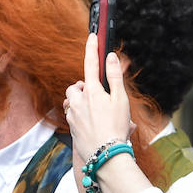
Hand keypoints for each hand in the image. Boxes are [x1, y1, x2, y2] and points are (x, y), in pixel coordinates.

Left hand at [64, 34, 132, 175]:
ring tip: (98, 114)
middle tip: (99, 97)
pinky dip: (81, 117)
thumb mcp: (121, 101)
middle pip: (76, 87)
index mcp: (92, 91)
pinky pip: (73, 117)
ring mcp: (73, 115)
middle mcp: (79, 101)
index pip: (91, 64)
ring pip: (73, 102)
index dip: (92, 48)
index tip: (93, 36)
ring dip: (81, 103)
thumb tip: (110, 57)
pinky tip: (93, 126)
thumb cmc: (116, 128)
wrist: (106, 155)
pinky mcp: (71, 128)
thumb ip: (114, 78)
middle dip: (84, 88)